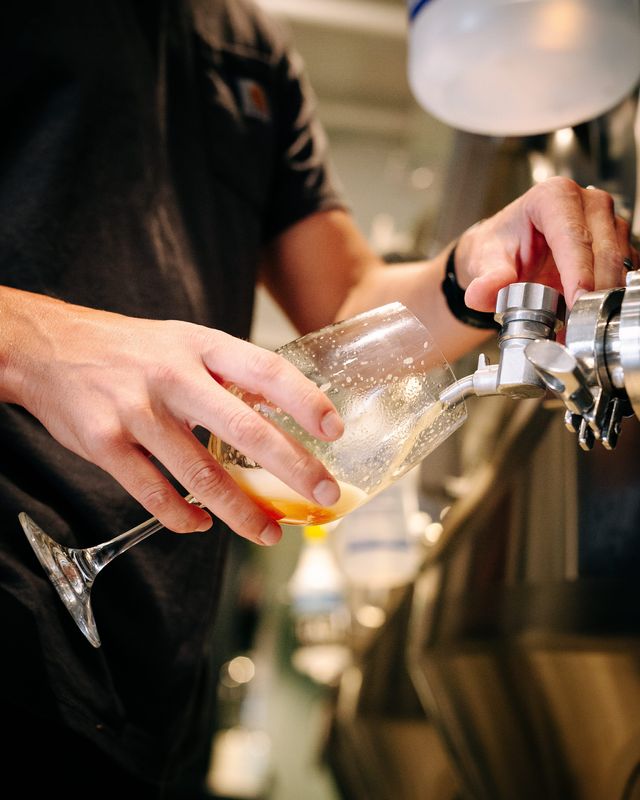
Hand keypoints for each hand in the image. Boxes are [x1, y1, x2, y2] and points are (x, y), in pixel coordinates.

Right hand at [2, 289, 343, 544]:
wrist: (50, 348)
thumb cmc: (131, 350)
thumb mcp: (185, 342)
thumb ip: (229, 374)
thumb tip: (283, 411)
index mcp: (201, 347)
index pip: (265, 371)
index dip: (304, 401)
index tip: (334, 430)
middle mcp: (173, 378)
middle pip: (244, 430)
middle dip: (292, 468)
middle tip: (323, 495)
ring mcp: (138, 412)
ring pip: (201, 475)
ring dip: (242, 511)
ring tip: (269, 533)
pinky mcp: (105, 445)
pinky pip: (153, 494)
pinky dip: (182, 518)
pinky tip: (202, 527)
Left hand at [455, 177, 638, 311]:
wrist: (505, 252)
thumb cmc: (498, 247)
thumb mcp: (484, 261)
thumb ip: (486, 278)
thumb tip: (483, 292)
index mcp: (553, 197)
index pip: (573, 236)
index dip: (577, 272)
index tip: (576, 301)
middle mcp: (587, 203)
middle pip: (604, 250)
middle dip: (595, 289)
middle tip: (580, 321)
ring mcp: (607, 222)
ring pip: (619, 263)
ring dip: (604, 295)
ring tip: (581, 322)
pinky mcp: (616, 244)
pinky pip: (624, 272)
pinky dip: (609, 297)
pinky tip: (590, 314)